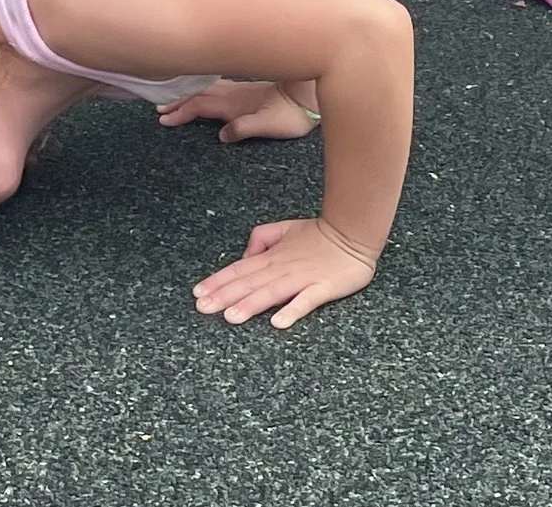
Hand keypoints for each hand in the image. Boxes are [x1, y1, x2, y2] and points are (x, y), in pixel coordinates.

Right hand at [158, 82, 318, 143]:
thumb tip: (221, 135)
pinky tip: (203, 88)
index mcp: (233, 104)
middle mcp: (233, 95)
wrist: (309, 95)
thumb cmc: (291, 114)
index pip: (199, 105)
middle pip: (198, 95)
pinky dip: (203, 88)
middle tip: (159, 109)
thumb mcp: (268, 126)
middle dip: (177, 101)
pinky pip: (217, 86)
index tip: (164, 118)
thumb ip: (244, 128)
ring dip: (188, 94)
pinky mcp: (246, 90)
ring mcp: (239, 90)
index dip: (180, 112)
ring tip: (173, 98)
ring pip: (206, 89)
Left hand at [193, 218, 376, 329]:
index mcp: (272, 256)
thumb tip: (246, 257)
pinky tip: (278, 323)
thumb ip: (261, 239)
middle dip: (224, 296)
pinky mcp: (323, 288)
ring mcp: (302, 279)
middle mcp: (282, 268)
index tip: (197, 293)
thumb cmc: (319, 234)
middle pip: (249, 283)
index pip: (239, 269)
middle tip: (203, 308)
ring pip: (271, 293)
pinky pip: (306, 301)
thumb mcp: (284, 229)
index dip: (218, 281)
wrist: (353, 232)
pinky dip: (292, 310)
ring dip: (250, 304)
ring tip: (231, 317)